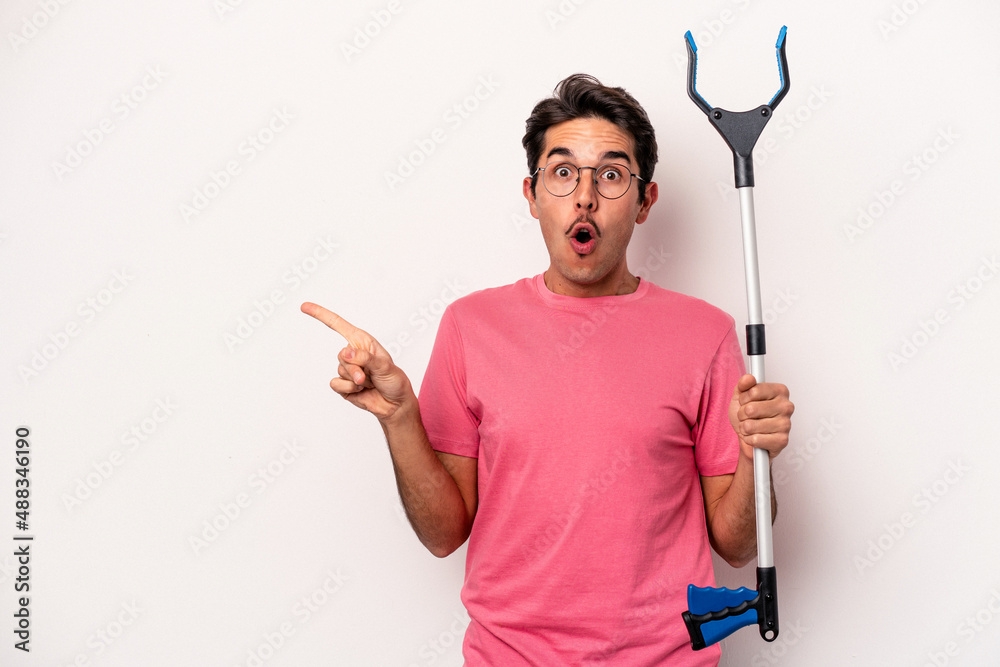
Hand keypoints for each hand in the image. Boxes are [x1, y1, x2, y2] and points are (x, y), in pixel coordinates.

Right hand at [301, 302, 414, 422]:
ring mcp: (347, 369)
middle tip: (370, 376)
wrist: (394, 404)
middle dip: (356, 368)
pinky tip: (360, 390)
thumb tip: (345, 353)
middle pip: (341, 356)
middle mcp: (353, 353)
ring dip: (356, 380)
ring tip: (370, 383)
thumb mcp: (384, 366)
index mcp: (363, 342)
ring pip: (340, 371)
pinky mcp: (343, 385)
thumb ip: (365, 358)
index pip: (338, 325)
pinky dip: (348, 388)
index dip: (321, 314)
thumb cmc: (394, 381)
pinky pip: (335, 384)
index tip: (304, 306)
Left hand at [728, 374, 793, 460]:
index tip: (746, 401)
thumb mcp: (741, 396)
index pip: (753, 391)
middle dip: (742, 414)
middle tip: (748, 416)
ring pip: (750, 425)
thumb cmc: (748, 416)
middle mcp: (786, 406)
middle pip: (750, 409)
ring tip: (751, 427)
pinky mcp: (782, 440)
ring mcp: (786, 424)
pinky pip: (755, 439)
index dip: (743, 398)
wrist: (748, 437)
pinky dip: (749, 439)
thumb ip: (743, 384)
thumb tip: (748, 378)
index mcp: (780, 391)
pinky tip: (755, 437)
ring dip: (745, 428)